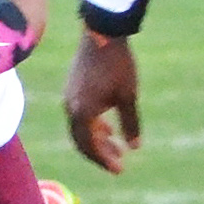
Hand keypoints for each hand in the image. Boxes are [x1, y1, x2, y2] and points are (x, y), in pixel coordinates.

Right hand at [64, 30, 139, 172]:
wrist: (102, 34)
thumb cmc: (118, 66)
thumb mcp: (128, 96)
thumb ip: (131, 124)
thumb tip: (135, 147)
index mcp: (83, 113)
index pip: (90, 146)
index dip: (104, 160)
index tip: (120, 169)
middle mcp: (71, 108)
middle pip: (81, 141)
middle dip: (100, 154)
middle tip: (118, 163)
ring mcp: (68, 97)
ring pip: (80, 128)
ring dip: (97, 139)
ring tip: (116, 144)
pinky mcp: (71, 88)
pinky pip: (79, 115)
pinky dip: (92, 125)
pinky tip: (107, 123)